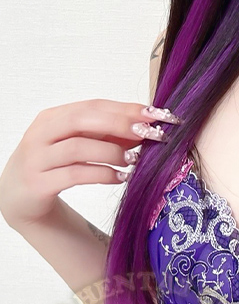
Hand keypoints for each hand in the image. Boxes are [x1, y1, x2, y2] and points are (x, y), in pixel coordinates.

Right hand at [0, 100, 180, 229]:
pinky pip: (74, 175)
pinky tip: (120, 177)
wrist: (19, 198)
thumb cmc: (55, 165)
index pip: (92, 105)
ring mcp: (36, 159)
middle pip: (82, 120)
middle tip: (149, 134)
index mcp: (51, 117)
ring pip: (78, 147)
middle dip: (120, 124)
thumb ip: (106, 135)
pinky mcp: (38, 184)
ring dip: (112, 152)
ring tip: (134, 160)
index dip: (125, 108)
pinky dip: (102, 174)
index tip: (155, 114)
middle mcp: (40, 134)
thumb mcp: (79, 144)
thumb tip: (145, 128)